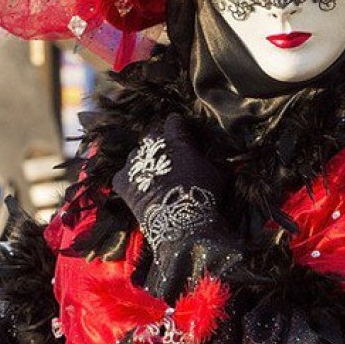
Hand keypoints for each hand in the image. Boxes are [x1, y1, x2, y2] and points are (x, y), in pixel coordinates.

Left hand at [112, 114, 226, 253]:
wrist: (181, 222)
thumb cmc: (203, 196)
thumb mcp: (216, 173)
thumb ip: (212, 160)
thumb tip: (223, 159)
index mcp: (175, 138)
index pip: (173, 121)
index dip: (178, 128)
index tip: (182, 135)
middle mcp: (151, 145)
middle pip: (152, 137)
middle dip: (159, 146)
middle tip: (169, 161)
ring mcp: (133, 162)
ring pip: (136, 156)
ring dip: (144, 164)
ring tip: (154, 180)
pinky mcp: (121, 181)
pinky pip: (122, 176)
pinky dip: (129, 182)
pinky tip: (139, 190)